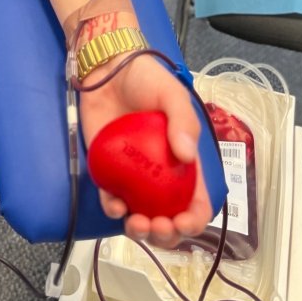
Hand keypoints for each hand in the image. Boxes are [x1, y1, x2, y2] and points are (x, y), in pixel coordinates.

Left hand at [79, 52, 213, 247]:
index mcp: (183, 160)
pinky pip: (111, 198)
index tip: (185, 222)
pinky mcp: (107, 169)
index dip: (195, 218)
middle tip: (159, 226)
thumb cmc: (144, 78)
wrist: (106, 68)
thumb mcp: (172, 94)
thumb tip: (187, 156)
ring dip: (141, 230)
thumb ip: (183, 122)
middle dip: (167, 233)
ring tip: (137, 224)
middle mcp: (160, 173)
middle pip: (169, 216)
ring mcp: (133, 174)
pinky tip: (114, 205)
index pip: (195, 199)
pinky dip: (113, 209)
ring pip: (140, 215)